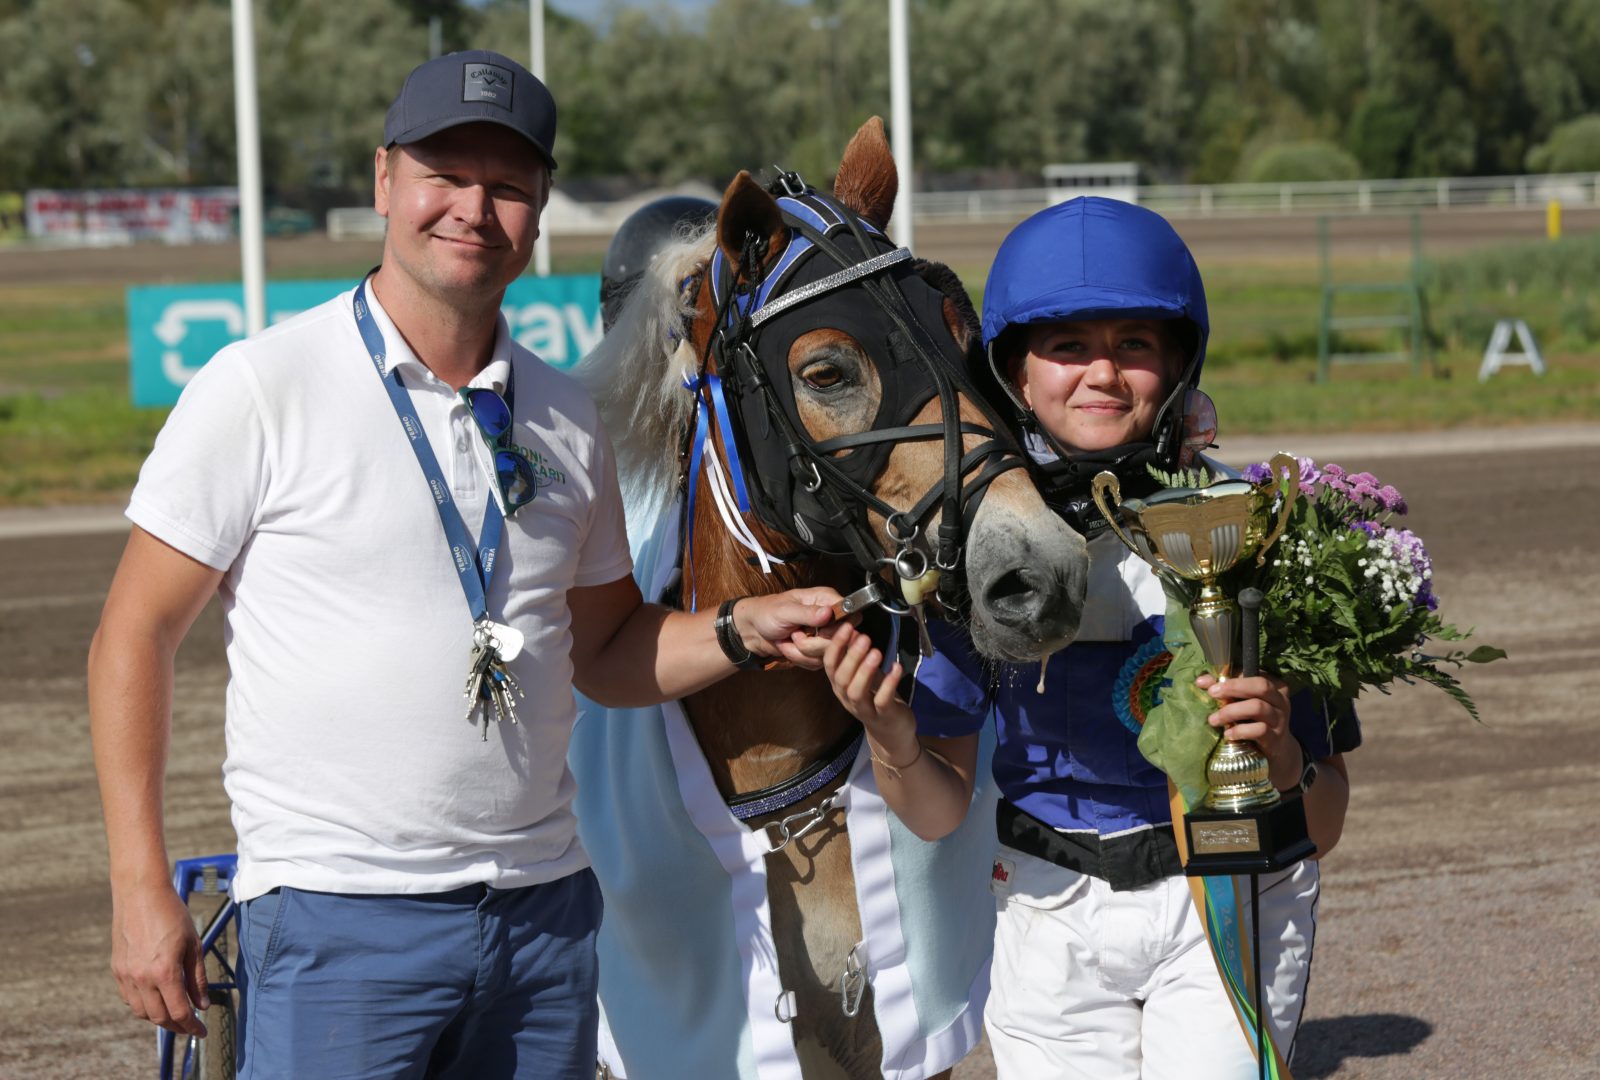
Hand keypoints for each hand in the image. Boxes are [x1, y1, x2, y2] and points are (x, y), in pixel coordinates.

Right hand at [110, 882, 208, 1036]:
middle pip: (159, 1017)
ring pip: (141, 1012)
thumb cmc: (173, 915)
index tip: (202, 1031)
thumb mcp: (193, 945)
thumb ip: (197, 978)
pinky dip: (143, 1005)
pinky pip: (129, 998)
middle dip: (176, 1026)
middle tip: (190, 1026)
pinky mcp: (117, 969)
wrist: (140, 894)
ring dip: (158, 1018)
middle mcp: (142, 978)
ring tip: (174, 1013)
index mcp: (165, 972)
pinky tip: (155, 999)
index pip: (179, 1011)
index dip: (192, 1026)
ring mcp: (126, 975)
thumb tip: (202, 1004)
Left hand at [733, 587, 842, 669]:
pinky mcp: (816, 651)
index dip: (838, 627)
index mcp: (825, 599)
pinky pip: (817, 663)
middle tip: (795, 635)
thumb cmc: (766, 612)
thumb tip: (828, 612)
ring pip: (828, 654)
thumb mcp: (785, 611)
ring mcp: (823, 636)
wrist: (752, 630)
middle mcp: (828, 617)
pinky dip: (799, 659)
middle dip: (813, 643)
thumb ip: (808, 613)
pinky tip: (788, 647)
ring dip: (802, 651)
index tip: (818, 630)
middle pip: (841, 640)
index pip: (851, 615)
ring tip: (789, 640)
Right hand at [822, 623, 918, 759]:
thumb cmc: (876, 698)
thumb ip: (857, 655)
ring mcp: (864, 710)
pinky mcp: (883, 717)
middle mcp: (847, 698)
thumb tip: (852, 631)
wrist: (892, 732)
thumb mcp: (865, 674)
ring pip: (856, 692)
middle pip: (841, 678)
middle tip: (864, 638)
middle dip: (852, 656)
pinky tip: (896, 668)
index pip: (830, 665)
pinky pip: (882, 701)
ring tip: (876, 652)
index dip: (836, 646)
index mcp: (840, 686)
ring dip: (865, 671)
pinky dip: (889, 684)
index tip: (846, 627)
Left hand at [1197, 672, 1300, 789]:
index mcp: (1274, 686)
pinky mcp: (1276, 738)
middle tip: (1212, 694)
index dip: (1231, 677)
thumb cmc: (1255, 720)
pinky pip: (1259, 730)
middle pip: (1261, 686)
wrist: (1277, 751)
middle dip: (1233, 687)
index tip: (1208, 685)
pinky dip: (1240, 731)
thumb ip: (1224, 690)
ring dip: (1231, 712)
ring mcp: (1280, 719)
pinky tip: (1227, 734)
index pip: (1254, 674)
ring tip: (1213, 720)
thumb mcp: (1243, 703)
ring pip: (1257, 707)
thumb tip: (1201, 681)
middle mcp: (1280, 700)